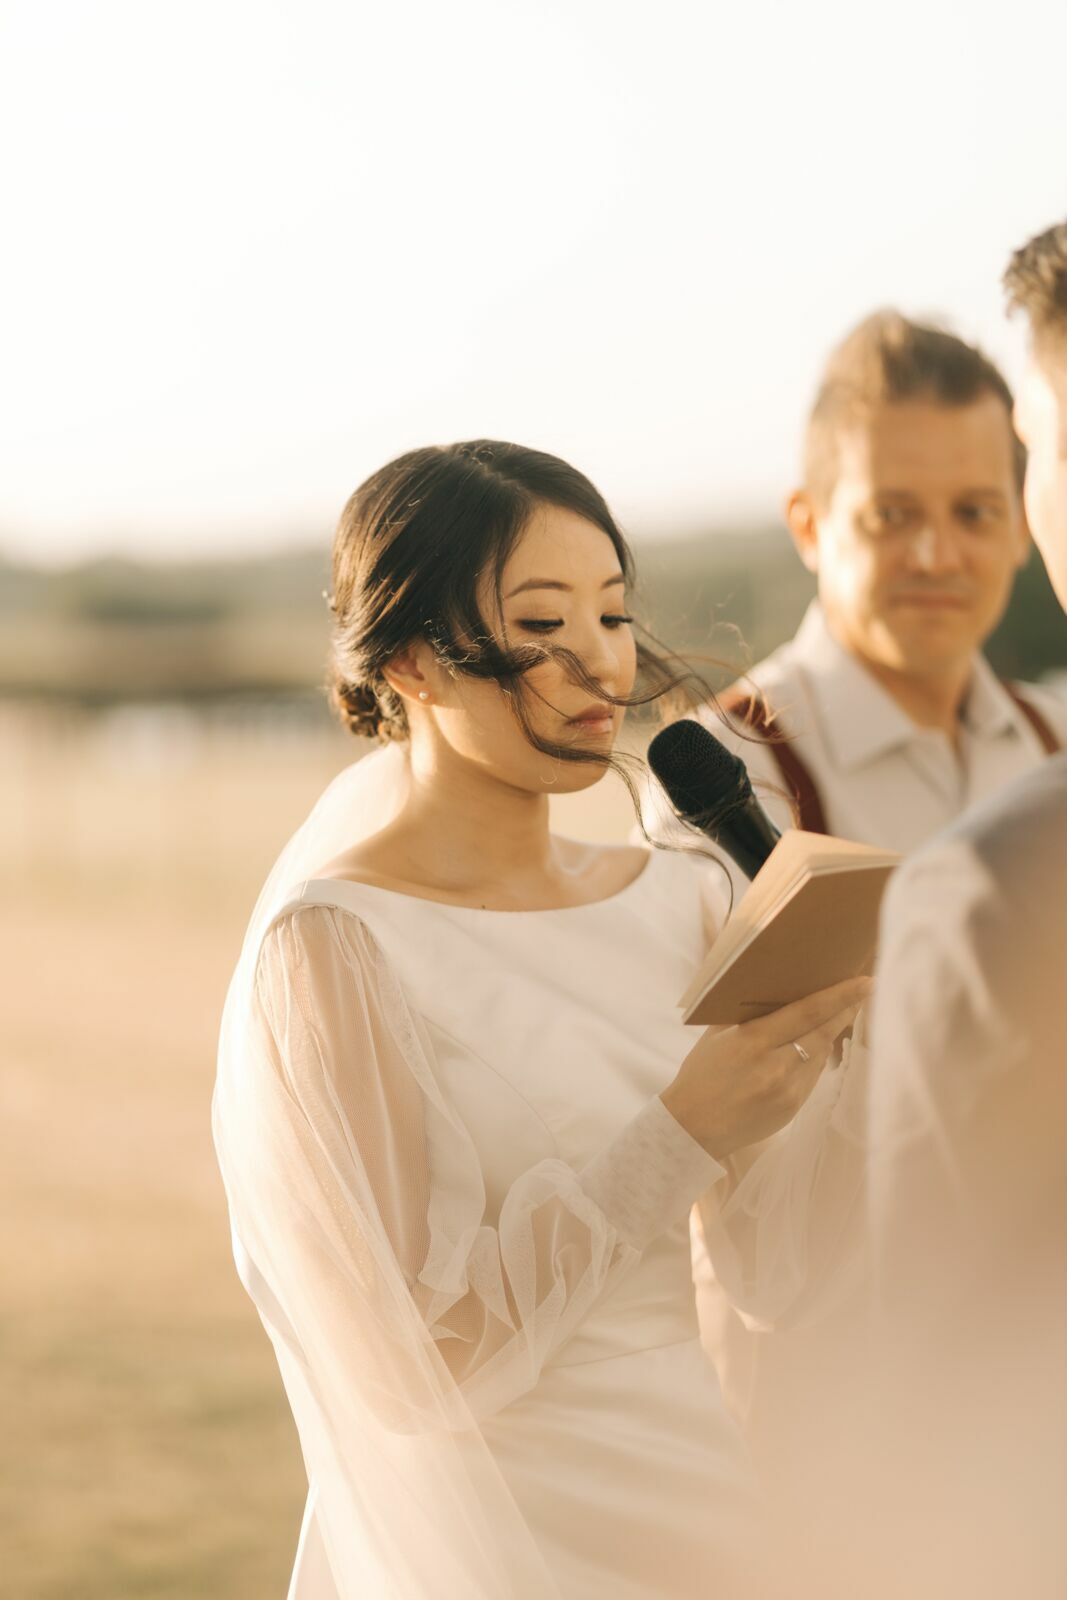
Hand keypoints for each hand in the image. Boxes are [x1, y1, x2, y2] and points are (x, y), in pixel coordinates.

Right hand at [659, 978, 872, 1160]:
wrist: (692, 1127)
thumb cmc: (700, 1075)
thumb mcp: (716, 1036)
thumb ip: (746, 1016)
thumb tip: (775, 990)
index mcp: (753, 1041)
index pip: (807, 1012)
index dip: (839, 996)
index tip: (863, 982)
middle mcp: (775, 1066)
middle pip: (823, 1032)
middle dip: (847, 1009)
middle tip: (864, 990)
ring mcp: (787, 1091)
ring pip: (820, 1054)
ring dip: (831, 1033)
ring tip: (840, 1013)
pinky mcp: (792, 1108)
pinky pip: (811, 1076)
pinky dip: (815, 1058)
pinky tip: (812, 1046)